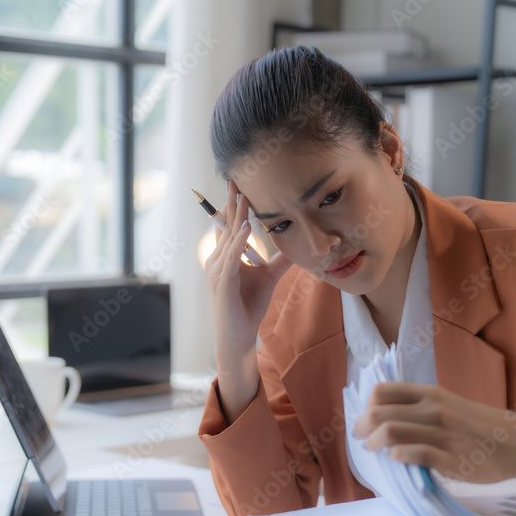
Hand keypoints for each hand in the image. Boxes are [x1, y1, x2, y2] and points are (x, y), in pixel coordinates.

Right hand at [205, 182, 292, 418]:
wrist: (239, 335)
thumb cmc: (249, 306)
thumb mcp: (269, 277)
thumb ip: (280, 260)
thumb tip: (297, 246)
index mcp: (226, 256)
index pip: (231, 226)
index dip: (235, 206)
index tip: (241, 185)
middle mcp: (218, 260)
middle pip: (227, 226)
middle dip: (233, 203)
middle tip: (236, 179)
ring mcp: (218, 271)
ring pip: (229, 238)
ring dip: (236, 218)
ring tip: (244, 198)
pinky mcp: (223, 283)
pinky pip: (231, 258)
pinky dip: (239, 243)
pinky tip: (246, 229)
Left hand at [352, 382, 515, 483]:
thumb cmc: (479, 425)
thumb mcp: (449, 404)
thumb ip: (420, 408)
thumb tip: (384, 418)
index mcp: (430, 394)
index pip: (383, 392)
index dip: (367, 406)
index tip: (366, 419)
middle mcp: (434, 410)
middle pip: (380, 413)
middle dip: (362, 426)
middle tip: (360, 438)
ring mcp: (442, 434)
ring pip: (392, 432)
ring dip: (374, 442)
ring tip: (372, 449)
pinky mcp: (451, 459)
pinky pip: (416, 454)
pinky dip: (398, 455)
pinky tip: (394, 459)